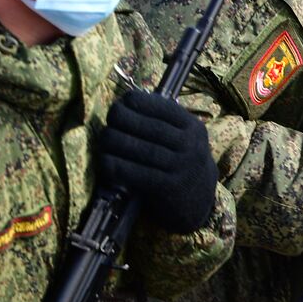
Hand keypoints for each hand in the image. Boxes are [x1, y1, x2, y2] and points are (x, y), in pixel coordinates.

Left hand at [96, 89, 217, 233]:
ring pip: (143, 150)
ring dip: (117, 142)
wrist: (199, 200)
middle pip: (151, 128)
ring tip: (103, 139)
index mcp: (193, 127)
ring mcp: (182, 167)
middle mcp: (191, 145)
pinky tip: (106, 162)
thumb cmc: (182, 161)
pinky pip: (138, 173)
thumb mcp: (185, 137)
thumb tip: (126, 101)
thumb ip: (164, 121)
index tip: (121, 103)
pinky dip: (118, 166)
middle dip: (124, 121)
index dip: (139, 103)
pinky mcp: (169, 188)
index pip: (164, 108)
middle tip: (108, 120)